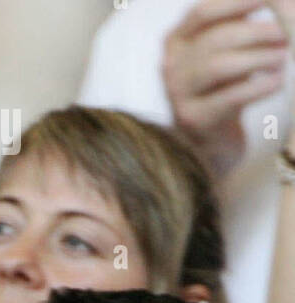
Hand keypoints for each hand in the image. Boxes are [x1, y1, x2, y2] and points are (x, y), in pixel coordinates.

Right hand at [163, 0, 288, 180]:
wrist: (212, 137)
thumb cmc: (224, 85)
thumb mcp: (227, 50)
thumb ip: (241, 24)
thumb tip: (279, 1)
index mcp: (176, 41)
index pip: (203, 13)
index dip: (236, 2)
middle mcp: (171, 66)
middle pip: (215, 39)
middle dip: (256, 33)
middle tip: (284, 34)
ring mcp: (177, 95)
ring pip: (219, 66)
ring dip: (258, 58)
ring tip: (283, 57)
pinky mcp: (192, 119)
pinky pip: (229, 97)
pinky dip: (258, 86)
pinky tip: (277, 82)